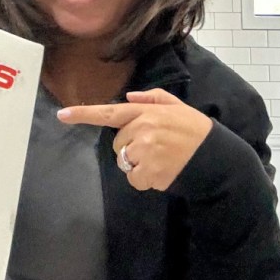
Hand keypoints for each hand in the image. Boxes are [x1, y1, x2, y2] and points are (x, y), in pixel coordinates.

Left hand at [57, 88, 212, 191]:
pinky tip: (164, 172)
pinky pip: (135, 180)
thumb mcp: (177, 107)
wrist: (218, 157)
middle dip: (132, 149)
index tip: (62, 115)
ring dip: (139, 166)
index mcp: (146, 112)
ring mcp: (145, 151)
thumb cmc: (195, 130)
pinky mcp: (150, 172)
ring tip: (162, 160)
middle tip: (157, 148)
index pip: (108, 113)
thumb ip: (153, 99)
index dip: (83, 115)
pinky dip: (146, 181)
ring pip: (125, 163)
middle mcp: (142, 130)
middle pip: (117, 145)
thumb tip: (128, 98)